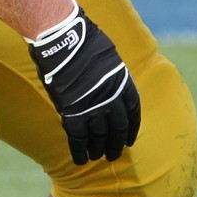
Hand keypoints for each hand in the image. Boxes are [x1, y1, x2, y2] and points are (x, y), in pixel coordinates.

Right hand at [26, 3, 140, 163]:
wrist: (63, 37)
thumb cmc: (82, 39)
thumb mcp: (107, 55)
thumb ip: (110, 73)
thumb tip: (109, 82)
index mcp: (122, 81)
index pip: (133, 110)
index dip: (131, 127)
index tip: (129, 139)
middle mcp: (112, 97)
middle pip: (118, 128)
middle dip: (116, 143)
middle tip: (113, 154)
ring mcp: (93, 106)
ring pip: (99, 136)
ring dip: (99, 149)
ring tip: (97, 157)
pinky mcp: (73, 112)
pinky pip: (78, 138)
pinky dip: (79, 151)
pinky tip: (80, 159)